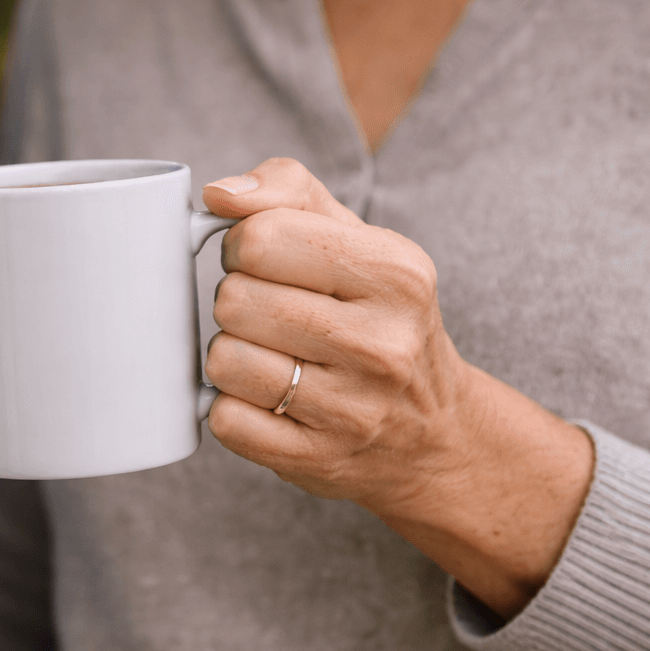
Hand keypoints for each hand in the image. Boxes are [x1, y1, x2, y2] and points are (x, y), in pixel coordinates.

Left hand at [200, 158, 593, 616]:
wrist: (433, 431)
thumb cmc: (375, 315)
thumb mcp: (354, 236)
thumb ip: (285, 190)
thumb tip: (217, 193)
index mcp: (396, 272)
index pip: (260, 238)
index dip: (242, 246)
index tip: (263, 262)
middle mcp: (383, 344)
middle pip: (234, 300)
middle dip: (236, 301)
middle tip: (269, 314)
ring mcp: (353, 410)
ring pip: (224, 361)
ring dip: (230, 355)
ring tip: (270, 356)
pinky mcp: (315, 460)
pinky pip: (225, 420)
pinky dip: (231, 406)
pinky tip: (266, 399)